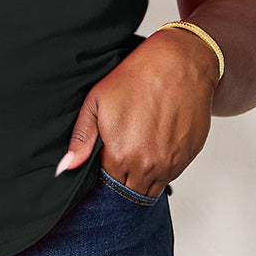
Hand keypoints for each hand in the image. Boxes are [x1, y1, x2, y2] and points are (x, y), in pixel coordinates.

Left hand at [56, 29, 218, 198]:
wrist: (180, 63)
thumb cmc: (138, 77)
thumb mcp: (96, 102)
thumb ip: (81, 139)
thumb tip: (66, 166)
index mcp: (121, 156)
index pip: (107, 187)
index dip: (103, 177)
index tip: (104, 165)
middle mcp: (148, 166)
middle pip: (130, 192)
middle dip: (122, 183)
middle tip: (119, 159)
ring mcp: (172, 163)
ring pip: (152, 188)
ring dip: (143, 178)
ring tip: (137, 150)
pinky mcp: (189, 156)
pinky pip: (172, 174)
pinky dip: (162, 167)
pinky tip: (155, 144)